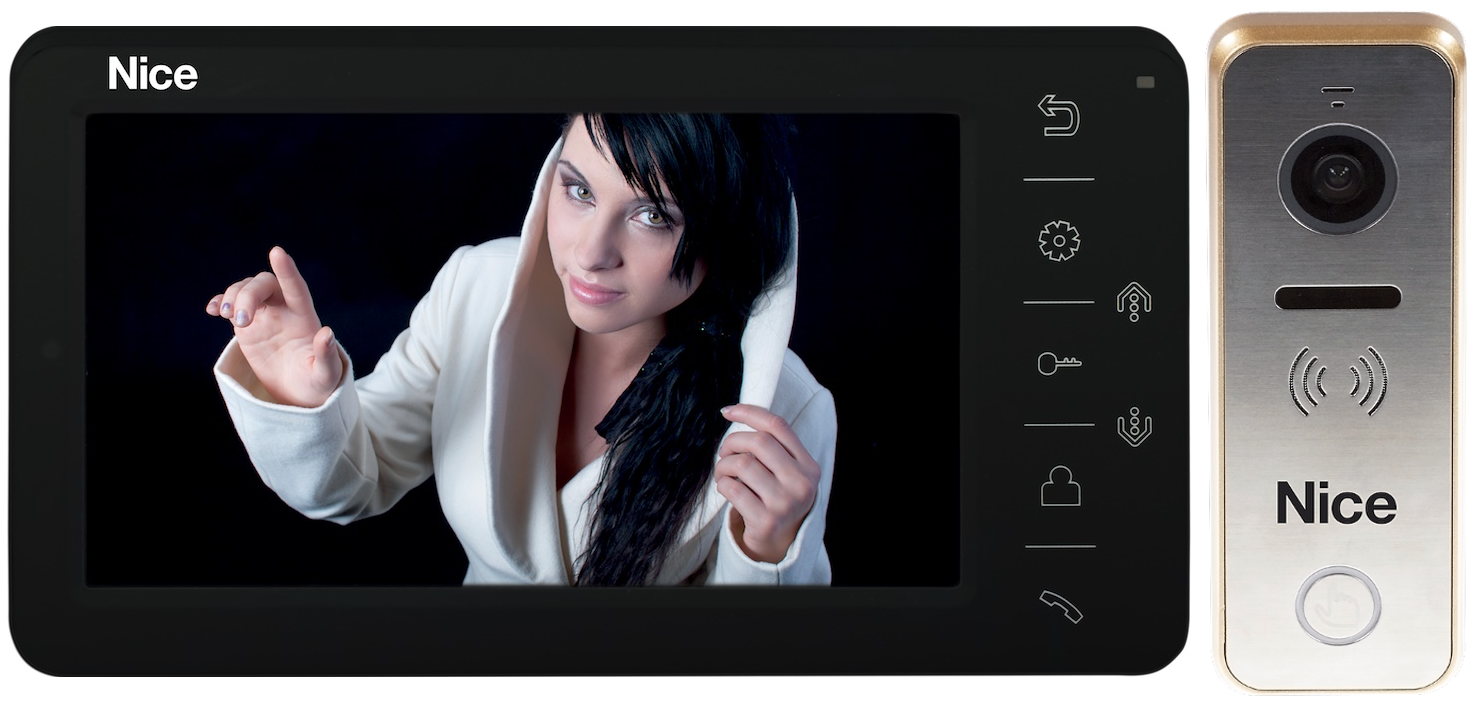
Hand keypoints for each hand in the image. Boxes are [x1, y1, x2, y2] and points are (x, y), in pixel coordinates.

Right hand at [206, 246, 341, 407]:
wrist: (297, 391)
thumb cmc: (315, 382)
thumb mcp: (325, 375)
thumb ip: (326, 356)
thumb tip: (326, 334)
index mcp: (305, 317)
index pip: (296, 287)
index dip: (286, 270)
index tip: (276, 252)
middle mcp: (284, 309)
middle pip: (264, 284)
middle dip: (248, 295)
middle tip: (239, 320)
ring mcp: (264, 314)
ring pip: (245, 289)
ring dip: (232, 297)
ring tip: (227, 316)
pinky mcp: (247, 323)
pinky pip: (230, 305)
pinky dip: (220, 303)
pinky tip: (212, 310)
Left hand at [714, 404, 821, 563]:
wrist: (781, 544)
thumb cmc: (776, 498)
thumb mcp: (786, 472)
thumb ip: (772, 446)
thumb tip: (734, 412)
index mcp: (808, 465)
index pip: (778, 426)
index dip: (749, 413)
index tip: (727, 411)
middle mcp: (801, 483)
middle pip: (759, 441)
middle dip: (732, 442)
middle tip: (724, 452)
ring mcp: (785, 503)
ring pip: (742, 464)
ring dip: (723, 465)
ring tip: (723, 472)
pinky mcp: (766, 521)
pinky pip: (733, 489)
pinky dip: (722, 484)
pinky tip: (726, 488)